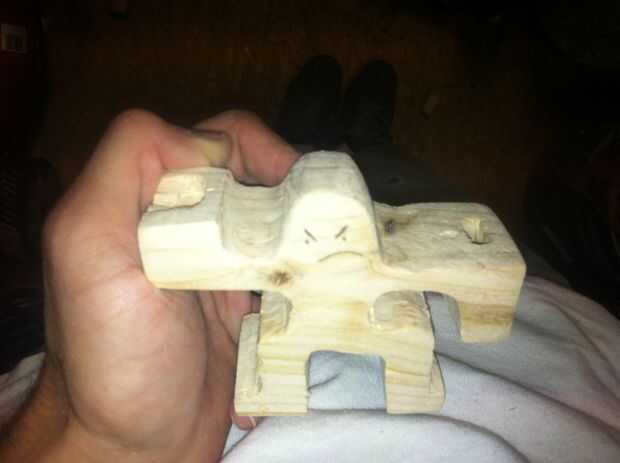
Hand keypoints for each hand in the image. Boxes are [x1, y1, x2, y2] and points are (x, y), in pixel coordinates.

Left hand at [1, 110, 297, 461]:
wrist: (143, 444)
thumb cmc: (113, 357)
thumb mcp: (87, 248)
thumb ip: (126, 169)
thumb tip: (211, 149)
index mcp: (141, 198)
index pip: (205, 141)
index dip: (249, 150)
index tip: (287, 185)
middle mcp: (180, 222)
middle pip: (248, 169)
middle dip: (289, 182)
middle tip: (323, 216)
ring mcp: (217, 259)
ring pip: (272, 209)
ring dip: (306, 218)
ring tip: (336, 241)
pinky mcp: (246, 296)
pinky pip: (285, 256)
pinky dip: (309, 256)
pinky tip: (328, 269)